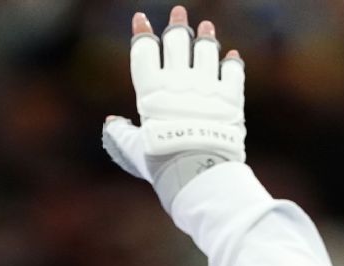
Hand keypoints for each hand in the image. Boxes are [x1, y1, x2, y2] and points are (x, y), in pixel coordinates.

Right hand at [103, 6, 245, 207]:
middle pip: (177, 42)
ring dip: (206, 36)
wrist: (196, 172)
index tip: (140, 18)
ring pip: (207, 50)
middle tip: (179, 12)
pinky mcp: (230, 97)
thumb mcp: (133, 151)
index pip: (144, 51)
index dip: (142, 32)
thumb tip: (111, 124)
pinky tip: (232, 58)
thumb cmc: (160, 164)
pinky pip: (233, 71)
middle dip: (177, 25)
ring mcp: (206, 86)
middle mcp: (178, 82)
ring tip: (207, 27)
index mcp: (151, 92)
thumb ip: (121, 135)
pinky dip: (232, 63)